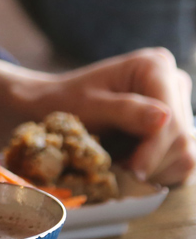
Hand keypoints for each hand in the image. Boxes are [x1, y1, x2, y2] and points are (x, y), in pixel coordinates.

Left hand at [43, 48, 195, 184]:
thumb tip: (165, 118)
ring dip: (155, 170)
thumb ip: (125, 110)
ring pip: (186, 153)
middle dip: (151, 162)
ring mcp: (177, 106)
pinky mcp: (174, 128)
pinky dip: (160, 172)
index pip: (171, 118)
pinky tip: (133, 168)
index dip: (155, 149)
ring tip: (122, 166)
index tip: (132, 171)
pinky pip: (182, 160)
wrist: (56, 106)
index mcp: (155, 66)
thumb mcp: (89, 105)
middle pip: (181, 138)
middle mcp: (173, 82)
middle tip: (118, 169)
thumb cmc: (67, 102)